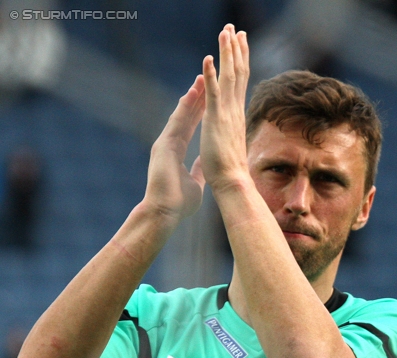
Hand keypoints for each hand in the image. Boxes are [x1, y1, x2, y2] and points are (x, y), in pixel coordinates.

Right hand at [143, 75, 206, 222]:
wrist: (164, 213)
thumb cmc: (178, 203)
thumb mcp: (194, 182)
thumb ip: (198, 170)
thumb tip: (205, 164)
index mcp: (176, 152)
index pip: (190, 127)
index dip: (198, 112)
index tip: (207, 98)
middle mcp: (169, 144)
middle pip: (185, 116)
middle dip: (196, 98)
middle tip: (205, 79)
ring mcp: (165, 144)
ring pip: (180, 115)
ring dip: (191, 97)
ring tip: (201, 79)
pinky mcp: (164, 146)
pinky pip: (176, 122)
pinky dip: (184, 107)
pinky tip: (191, 94)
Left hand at [200, 24, 250, 191]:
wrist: (232, 182)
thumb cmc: (231, 170)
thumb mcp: (231, 146)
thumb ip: (231, 133)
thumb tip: (233, 132)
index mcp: (235, 115)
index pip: (238, 83)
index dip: (240, 61)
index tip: (239, 43)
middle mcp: (234, 110)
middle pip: (237, 73)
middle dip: (236, 49)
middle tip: (235, 28)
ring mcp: (225, 114)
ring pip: (228, 77)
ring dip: (227, 53)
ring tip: (226, 31)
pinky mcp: (215, 120)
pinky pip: (213, 93)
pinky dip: (211, 75)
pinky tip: (208, 58)